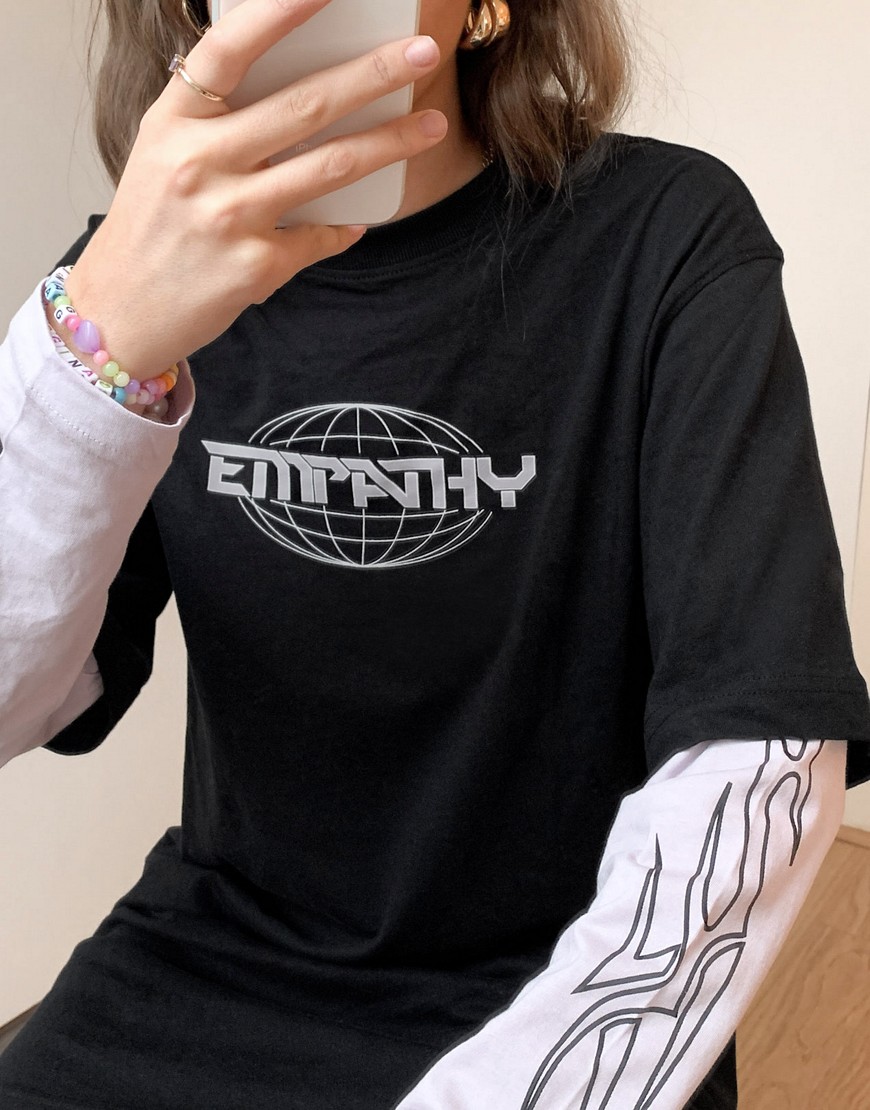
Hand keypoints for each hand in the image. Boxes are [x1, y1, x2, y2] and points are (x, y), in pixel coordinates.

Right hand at [63, 0, 446, 381]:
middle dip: (373, 75)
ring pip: (330, 167)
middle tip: (423, 54)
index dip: (280, 12)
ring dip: (390, 144)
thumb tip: (298, 91)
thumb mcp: (162, 156)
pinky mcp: (256, 267)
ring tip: (431, 126)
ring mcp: (230, 217)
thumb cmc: (149, 228)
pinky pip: (321, 236)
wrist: (119, 312)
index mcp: (173, 124)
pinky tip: (358, 221)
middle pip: (304, 106)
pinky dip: (345, 228)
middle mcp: (199, 164)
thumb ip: (215, 120)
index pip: (228, 51)